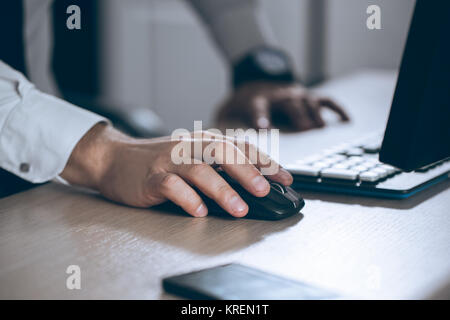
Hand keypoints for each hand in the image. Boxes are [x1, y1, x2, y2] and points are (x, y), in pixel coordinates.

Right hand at [61, 123, 292, 217]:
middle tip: (264, 190)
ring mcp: (168, 161)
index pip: (239, 147)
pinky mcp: (150, 177)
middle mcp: (188, 147)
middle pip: (222, 152)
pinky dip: (187, 198)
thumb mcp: (192, 158)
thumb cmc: (158, 162)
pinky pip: (170, 186)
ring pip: (199, 170)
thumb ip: (218, 168)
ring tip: (239, 209)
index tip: (284, 178)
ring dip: (222, 190)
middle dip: (247, 171)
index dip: (264, 161)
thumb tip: (252, 187)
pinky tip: (199, 211)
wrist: (114, 159)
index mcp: (202, 142)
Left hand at [217, 82, 349, 131]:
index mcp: (256, 99)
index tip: (264, 127)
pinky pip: (325, 101)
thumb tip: (216, 148)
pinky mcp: (308, 95)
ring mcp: (295, 94)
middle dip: (296, 116)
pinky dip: (336, 109)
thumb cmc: (243, 103)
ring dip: (314, 114)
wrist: (254, 80)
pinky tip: (345, 121)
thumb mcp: (229, 113)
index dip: (261, 116)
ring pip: (307, 101)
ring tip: (319, 128)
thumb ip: (223, 128)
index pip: (258, 106)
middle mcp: (278, 95)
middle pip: (289, 104)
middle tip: (304, 129)